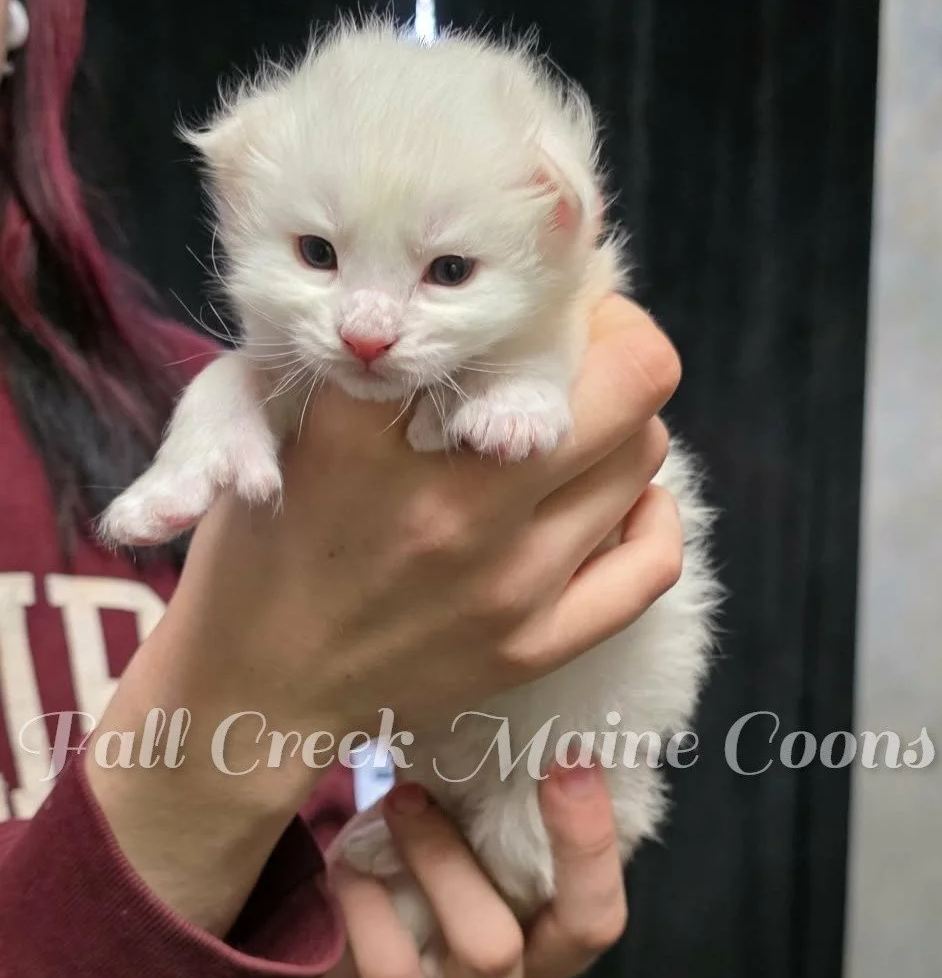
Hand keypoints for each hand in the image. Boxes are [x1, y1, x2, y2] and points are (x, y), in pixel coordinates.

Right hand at [87, 295, 680, 933]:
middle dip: (616, 337)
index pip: (503, 322)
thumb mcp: (270, 423)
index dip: (537, 288)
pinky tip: (619, 500)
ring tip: (580, 424)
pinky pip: (649, 565)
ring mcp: (502, 586)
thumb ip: (364, 361)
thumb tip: (481, 303)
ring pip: (641, 458)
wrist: (257, 689)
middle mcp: (449, 508)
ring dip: (623, 423)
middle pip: (624, 380)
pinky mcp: (533, 646)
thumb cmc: (263, 545)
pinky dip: (649, 516)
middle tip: (586, 338)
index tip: (536, 291)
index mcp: (365, 438)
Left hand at [271, 762, 626, 977]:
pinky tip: (347, 867)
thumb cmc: (408, 898)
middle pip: (580, 930)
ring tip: (398, 801)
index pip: (602, 905)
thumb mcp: (457, 863)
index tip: (573, 755)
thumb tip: (492, 710)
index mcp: (547, 942)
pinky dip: (371, 908)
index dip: (596, 834)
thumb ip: (483, 815)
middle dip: (557, 840)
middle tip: (522, 763)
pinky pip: (396, 976)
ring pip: (491, 948)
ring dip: (444, 858)